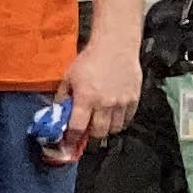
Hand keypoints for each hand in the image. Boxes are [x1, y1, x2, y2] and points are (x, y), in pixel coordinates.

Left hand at [66, 33, 144, 150]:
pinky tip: (113, 117)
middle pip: (99, 133)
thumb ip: (63, 96)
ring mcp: (121, 103)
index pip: (77, 128)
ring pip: (115, 129)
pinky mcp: (134, 99)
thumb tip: (58, 112)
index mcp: (85, 99)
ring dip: (106, 130)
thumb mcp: (68, 77)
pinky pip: (127, 120)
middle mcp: (104, 104)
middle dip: (91, 137)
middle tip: (87, 133)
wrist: (115, 47)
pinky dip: (120, 122)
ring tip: (100, 124)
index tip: (69, 145)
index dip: (72, 140)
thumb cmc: (89, 60)